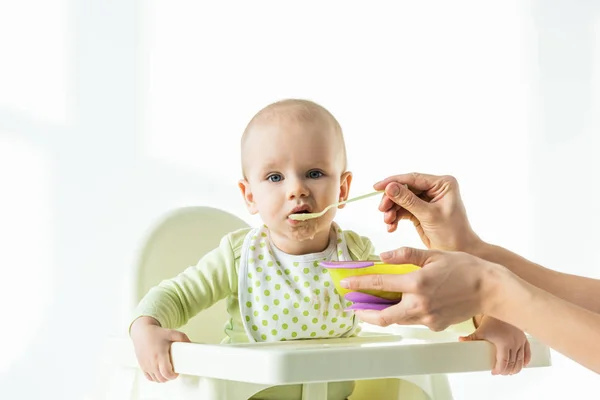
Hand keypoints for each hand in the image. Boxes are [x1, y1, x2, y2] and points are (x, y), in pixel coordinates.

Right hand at [130, 316, 190, 382]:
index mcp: (159, 355)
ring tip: (167, 372)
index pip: (166, 373)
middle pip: (162, 378)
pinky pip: (149, 378)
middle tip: (174, 372)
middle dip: (169, 377)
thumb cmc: (156, 333)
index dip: (173, 375)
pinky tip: (159, 373)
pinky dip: (155, 378)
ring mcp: (146, 365)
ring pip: (156, 379)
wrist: (142, 332)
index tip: (177, 372)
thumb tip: (190, 343)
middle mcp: (152, 362)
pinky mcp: (142, 366)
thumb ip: (182, 338)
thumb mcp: (171, 333)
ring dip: (163, 378)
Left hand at [340, 247, 506, 330]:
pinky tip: (401, 304)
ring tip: (372, 306)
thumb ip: (405, 255)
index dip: (358, 283)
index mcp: (416, 283)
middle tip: (354, 307)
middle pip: (382, 316)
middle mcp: (420, 304)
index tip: (346, 283)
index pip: (379, 284)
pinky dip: (403, 313)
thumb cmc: (464, 268)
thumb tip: (383, 257)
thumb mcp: (433, 255)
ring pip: (397, 320)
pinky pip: (414, 321)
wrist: (490, 289)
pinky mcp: (436, 325)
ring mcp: (428, 318)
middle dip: (364, 313)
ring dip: (382, 315)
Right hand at [374, 173, 480, 251]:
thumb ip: (408, 200)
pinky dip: (396, 217)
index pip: (413, 178)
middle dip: (392, 200)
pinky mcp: (420, 211)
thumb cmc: (452, 233)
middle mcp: (434, 189)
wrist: (459, 251)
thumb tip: (389, 187)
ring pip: (401, 200)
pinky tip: (392, 227)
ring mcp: (427, 200)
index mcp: (442, 184)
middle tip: (382, 210)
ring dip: (392, 210)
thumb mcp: (428, 215)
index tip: (377, 187)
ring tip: (388, 222)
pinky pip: (403, 210)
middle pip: (405, 188)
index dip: (393, 182)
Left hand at [460, 315, 530, 374]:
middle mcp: (514, 344)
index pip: (503, 362)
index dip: (499, 370)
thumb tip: (460, 340)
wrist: (502, 309)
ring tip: (510, 372)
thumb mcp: (480, 330)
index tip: (494, 372)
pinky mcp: (524, 338)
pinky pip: (528, 352)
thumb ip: (471, 337)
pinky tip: (523, 364)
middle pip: (513, 363)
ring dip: (516, 368)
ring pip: (521, 360)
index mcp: (504, 344)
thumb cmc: (492, 320)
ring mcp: (520, 341)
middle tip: (501, 372)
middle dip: (507, 371)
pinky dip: (526, 360)